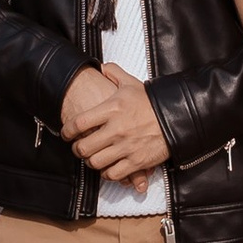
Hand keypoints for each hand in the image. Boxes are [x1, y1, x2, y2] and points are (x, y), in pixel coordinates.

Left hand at [61, 61, 167, 184]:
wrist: (176, 117)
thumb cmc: (152, 102)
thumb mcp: (132, 83)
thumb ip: (114, 73)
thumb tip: (102, 67)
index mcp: (112, 109)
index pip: (79, 123)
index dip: (68, 131)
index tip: (66, 133)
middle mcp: (116, 129)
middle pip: (84, 147)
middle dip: (77, 149)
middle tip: (78, 147)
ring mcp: (126, 147)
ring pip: (95, 162)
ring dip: (91, 161)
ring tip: (92, 157)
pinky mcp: (136, 161)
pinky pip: (113, 174)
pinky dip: (107, 173)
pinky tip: (107, 167)